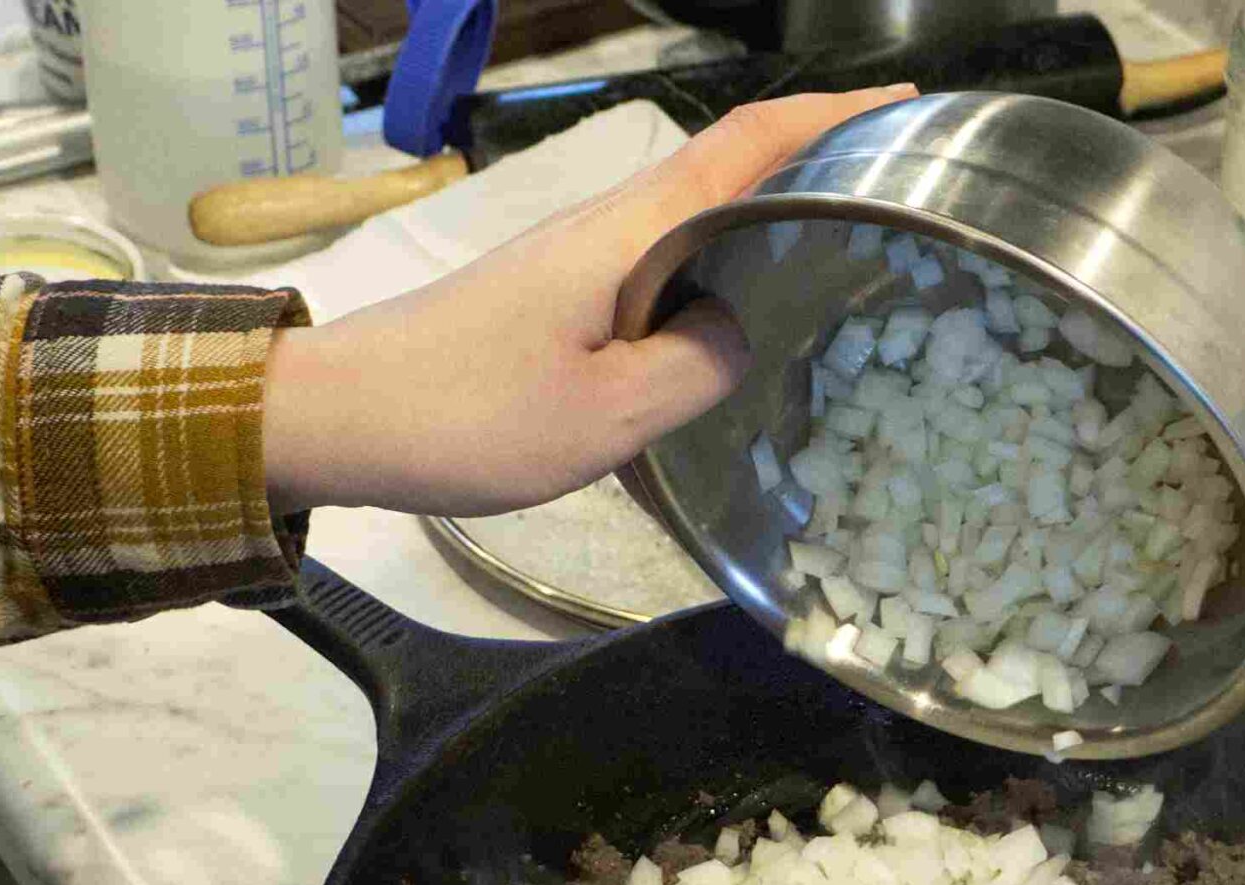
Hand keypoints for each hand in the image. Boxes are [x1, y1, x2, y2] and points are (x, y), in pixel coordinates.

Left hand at [262, 87, 914, 515]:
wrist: (338, 417)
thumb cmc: (467, 414)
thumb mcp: (608, 415)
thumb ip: (698, 367)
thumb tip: (741, 331)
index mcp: (629, 234)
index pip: (745, 146)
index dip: (829, 119)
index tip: (906, 107)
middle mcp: (607, 226)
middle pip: (727, 172)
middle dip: (815, 168)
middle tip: (900, 199)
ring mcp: (576, 258)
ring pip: (692, 226)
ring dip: (764, 227)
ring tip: (839, 261)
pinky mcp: (553, 296)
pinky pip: (657, 269)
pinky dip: (712, 275)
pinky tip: (733, 321)